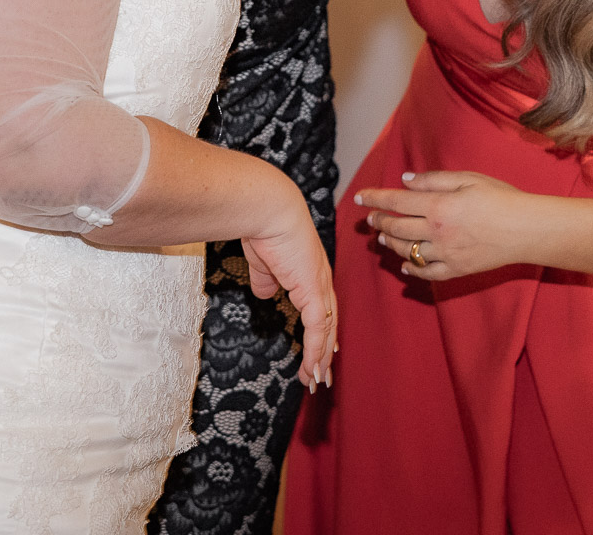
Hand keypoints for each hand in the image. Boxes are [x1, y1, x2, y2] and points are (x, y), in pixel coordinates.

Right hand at [241, 195, 336, 390]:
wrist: (266, 210)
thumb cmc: (262, 227)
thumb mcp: (262, 262)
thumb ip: (266, 279)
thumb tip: (266, 295)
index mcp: (310, 271)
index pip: (322, 308)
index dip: (323, 331)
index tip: (322, 352)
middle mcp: (321, 279)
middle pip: (330, 323)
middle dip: (326, 352)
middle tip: (323, 377)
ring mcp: (319, 285)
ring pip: (326, 330)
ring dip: (320, 359)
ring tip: (316, 382)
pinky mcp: (312, 291)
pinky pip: (317, 328)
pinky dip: (316, 351)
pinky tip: (311, 369)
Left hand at [356, 171, 527, 281]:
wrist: (527, 230)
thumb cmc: (501, 197)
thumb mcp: (468, 179)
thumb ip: (433, 180)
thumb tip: (405, 181)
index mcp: (438, 206)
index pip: (396, 202)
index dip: (375, 198)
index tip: (359, 197)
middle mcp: (436, 232)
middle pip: (397, 228)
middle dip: (379, 221)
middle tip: (371, 218)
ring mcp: (446, 254)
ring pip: (407, 252)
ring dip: (391, 243)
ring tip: (384, 236)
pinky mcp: (457, 270)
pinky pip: (427, 273)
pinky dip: (412, 268)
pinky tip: (405, 264)